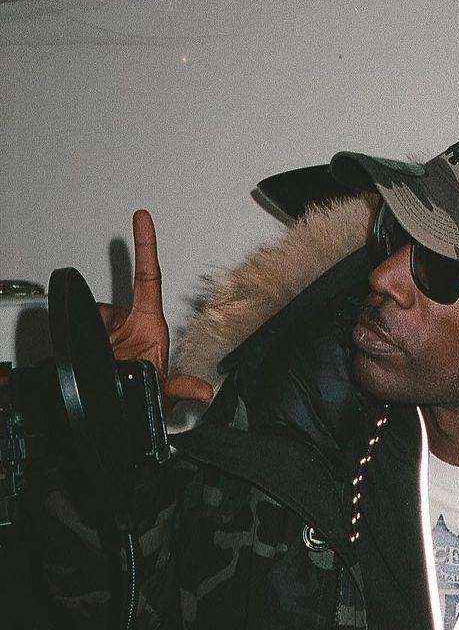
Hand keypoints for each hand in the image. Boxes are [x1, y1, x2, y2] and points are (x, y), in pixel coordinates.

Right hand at [98, 209, 212, 408]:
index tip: (142, 220)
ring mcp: (112, 330)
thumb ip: (179, 388)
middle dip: (103, 322)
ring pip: (94, 319)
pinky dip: (84, 339)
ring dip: (95, 336)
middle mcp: (132, 324)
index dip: (146, 247)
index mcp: (151, 327)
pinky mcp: (95, 337)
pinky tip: (97, 358)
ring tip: (108, 362)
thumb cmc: (147, 397)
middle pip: (108, 306)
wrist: (122, 409)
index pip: (148, 278)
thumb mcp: (163, 394)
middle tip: (111, 351)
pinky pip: (84, 330)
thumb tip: (202, 390)